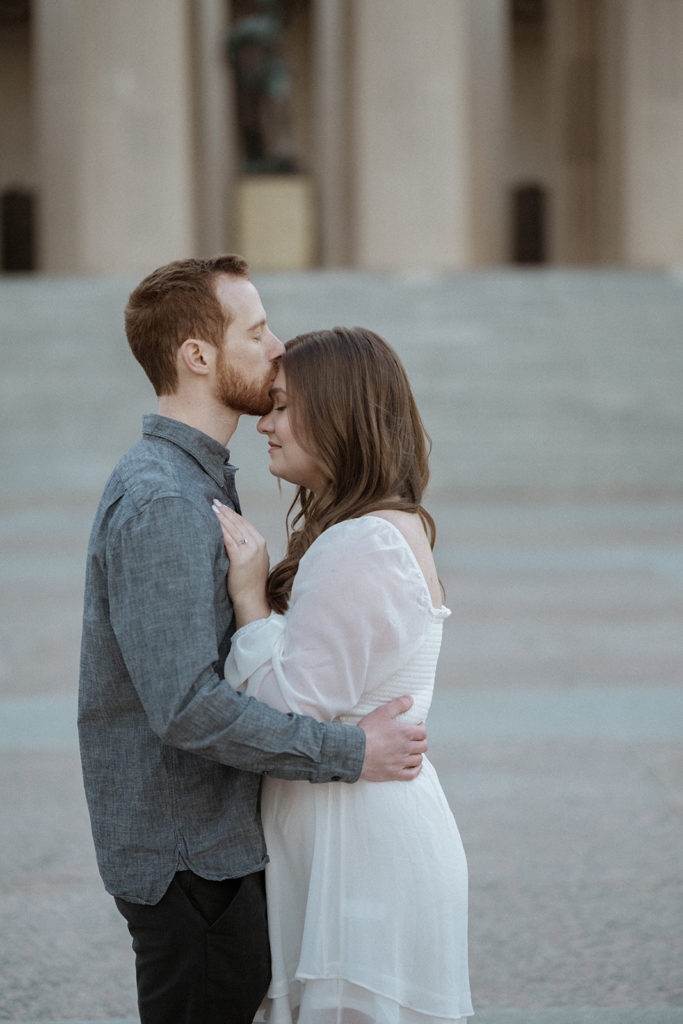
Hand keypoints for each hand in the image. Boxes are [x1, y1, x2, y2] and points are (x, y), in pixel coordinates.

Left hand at [212, 500, 269, 625]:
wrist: (252, 598)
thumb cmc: (250, 582)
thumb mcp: (255, 559)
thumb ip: (248, 546)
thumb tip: (234, 535)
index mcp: (261, 543)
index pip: (245, 523)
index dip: (232, 513)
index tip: (222, 506)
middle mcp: (257, 544)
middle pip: (238, 522)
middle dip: (225, 511)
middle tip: (214, 502)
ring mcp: (249, 550)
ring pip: (232, 528)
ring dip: (221, 517)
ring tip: (211, 508)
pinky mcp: (239, 558)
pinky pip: (227, 539)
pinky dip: (219, 529)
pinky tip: (212, 523)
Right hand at [358, 696, 426, 780]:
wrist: (355, 751)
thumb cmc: (368, 730)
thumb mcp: (382, 712)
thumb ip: (398, 705)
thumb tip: (411, 699)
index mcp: (405, 732)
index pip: (423, 732)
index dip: (421, 728)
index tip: (416, 727)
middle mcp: (406, 748)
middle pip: (423, 746)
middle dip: (421, 741)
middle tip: (414, 739)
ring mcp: (401, 762)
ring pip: (419, 759)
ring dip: (417, 754)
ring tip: (412, 751)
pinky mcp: (394, 773)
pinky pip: (412, 774)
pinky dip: (416, 770)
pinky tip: (414, 766)